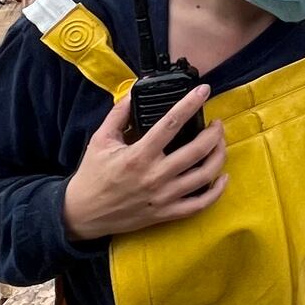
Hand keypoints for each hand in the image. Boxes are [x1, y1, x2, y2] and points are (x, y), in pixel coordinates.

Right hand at [61, 87, 226, 240]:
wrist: (82, 214)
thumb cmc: (92, 176)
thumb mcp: (100, 140)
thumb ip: (118, 115)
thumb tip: (133, 93)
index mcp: (139, 155)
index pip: (171, 124)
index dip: (190, 104)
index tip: (204, 90)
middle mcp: (155, 176)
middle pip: (197, 150)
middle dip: (214, 133)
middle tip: (217, 123)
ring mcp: (163, 197)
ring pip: (204, 176)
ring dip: (219, 156)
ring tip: (220, 143)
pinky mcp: (165, 214)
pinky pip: (199, 204)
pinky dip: (216, 191)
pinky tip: (222, 177)